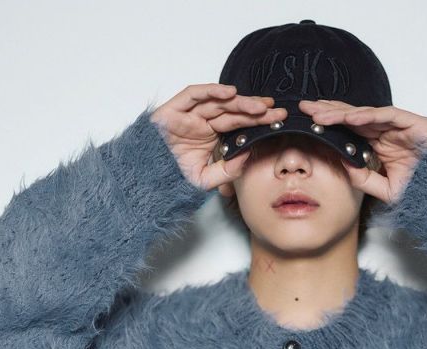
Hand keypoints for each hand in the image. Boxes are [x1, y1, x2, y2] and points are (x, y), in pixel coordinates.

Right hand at [150, 84, 286, 190]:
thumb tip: (248, 155)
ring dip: (240, 101)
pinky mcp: (175, 108)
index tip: (276, 121)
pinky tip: (230, 93)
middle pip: (233, 110)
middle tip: (276, 111)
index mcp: (211, 134)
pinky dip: (212, 91)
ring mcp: (189, 113)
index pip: (238, 124)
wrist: (149, 177)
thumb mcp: (206, 180)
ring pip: (218, 102)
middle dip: (255, 110)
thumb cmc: (173, 176)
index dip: (257, 121)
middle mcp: (203, 121)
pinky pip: (195, 94)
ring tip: (260, 106)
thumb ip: (227, 171)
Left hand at [297, 99, 426, 203]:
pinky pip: (386, 115)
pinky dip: (368, 115)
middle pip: (352, 117)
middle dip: (328, 112)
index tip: (307, 123)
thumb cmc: (420, 188)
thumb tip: (343, 165)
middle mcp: (385, 131)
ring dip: (342, 112)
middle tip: (304, 108)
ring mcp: (398, 125)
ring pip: (365, 113)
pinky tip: (350, 117)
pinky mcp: (412, 122)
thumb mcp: (384, 190)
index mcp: (377, 144)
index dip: (328, 125)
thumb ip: (364, 179)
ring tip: (321, 113)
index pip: (348, 130)